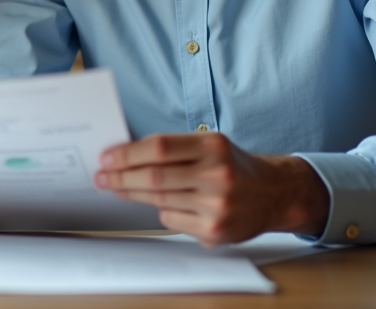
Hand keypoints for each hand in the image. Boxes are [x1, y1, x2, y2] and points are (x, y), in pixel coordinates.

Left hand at [95, 132, 328, 245]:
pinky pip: (171, 219)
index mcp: (213, 146)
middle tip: (102, 176)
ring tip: (117, 187)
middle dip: (121, 176)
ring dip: (132, 193)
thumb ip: (173, 148)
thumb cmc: (232, 166)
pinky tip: (162, 204)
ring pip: (159, 199)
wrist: (274, 194)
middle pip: (154, 176)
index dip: (127, 153)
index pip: (158, 147)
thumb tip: (125, 155)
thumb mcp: (209, 145)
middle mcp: (217, 175)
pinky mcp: (215, 230)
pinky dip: (161, 210)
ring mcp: (217, 205)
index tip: (106, 157)